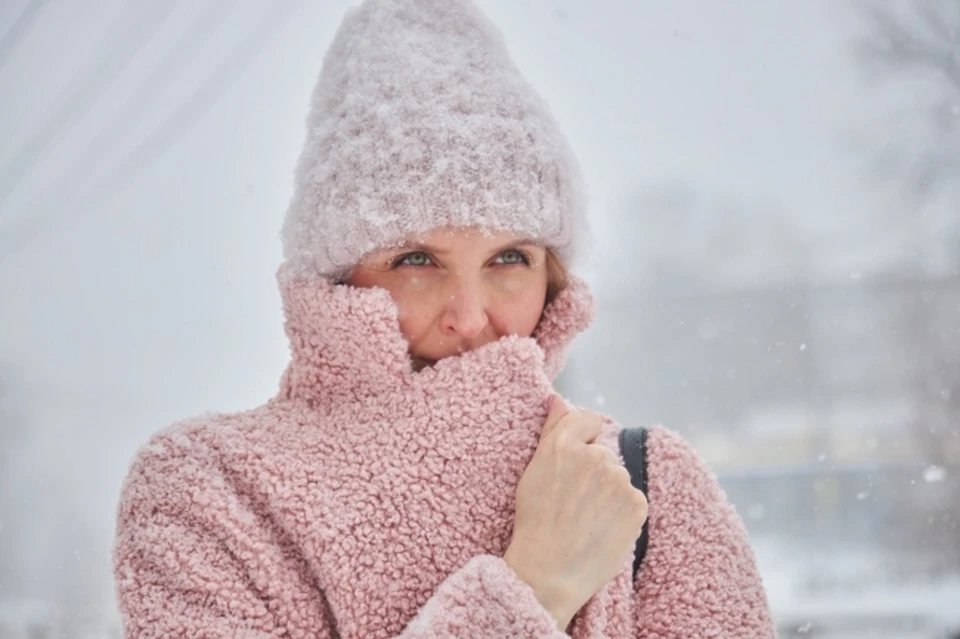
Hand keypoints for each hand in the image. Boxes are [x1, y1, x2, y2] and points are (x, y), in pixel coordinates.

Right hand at [503, 396, 647, 630]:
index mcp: (565, 444)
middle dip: (592, 472)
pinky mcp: (638, 504)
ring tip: (586, 519)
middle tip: (573, 502)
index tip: (571, 467)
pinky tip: (602, 528)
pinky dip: (621, 512)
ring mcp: (620, 480)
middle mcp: (596, 456)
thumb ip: (552, 429)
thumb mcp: (534, 470)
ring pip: (617, 477)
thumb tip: (558, 398)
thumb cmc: (535, 521)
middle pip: (602, 453)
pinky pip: (632, 499)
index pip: (588, 420)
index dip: (580, 442)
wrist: (549, 571)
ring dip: (607, 492)